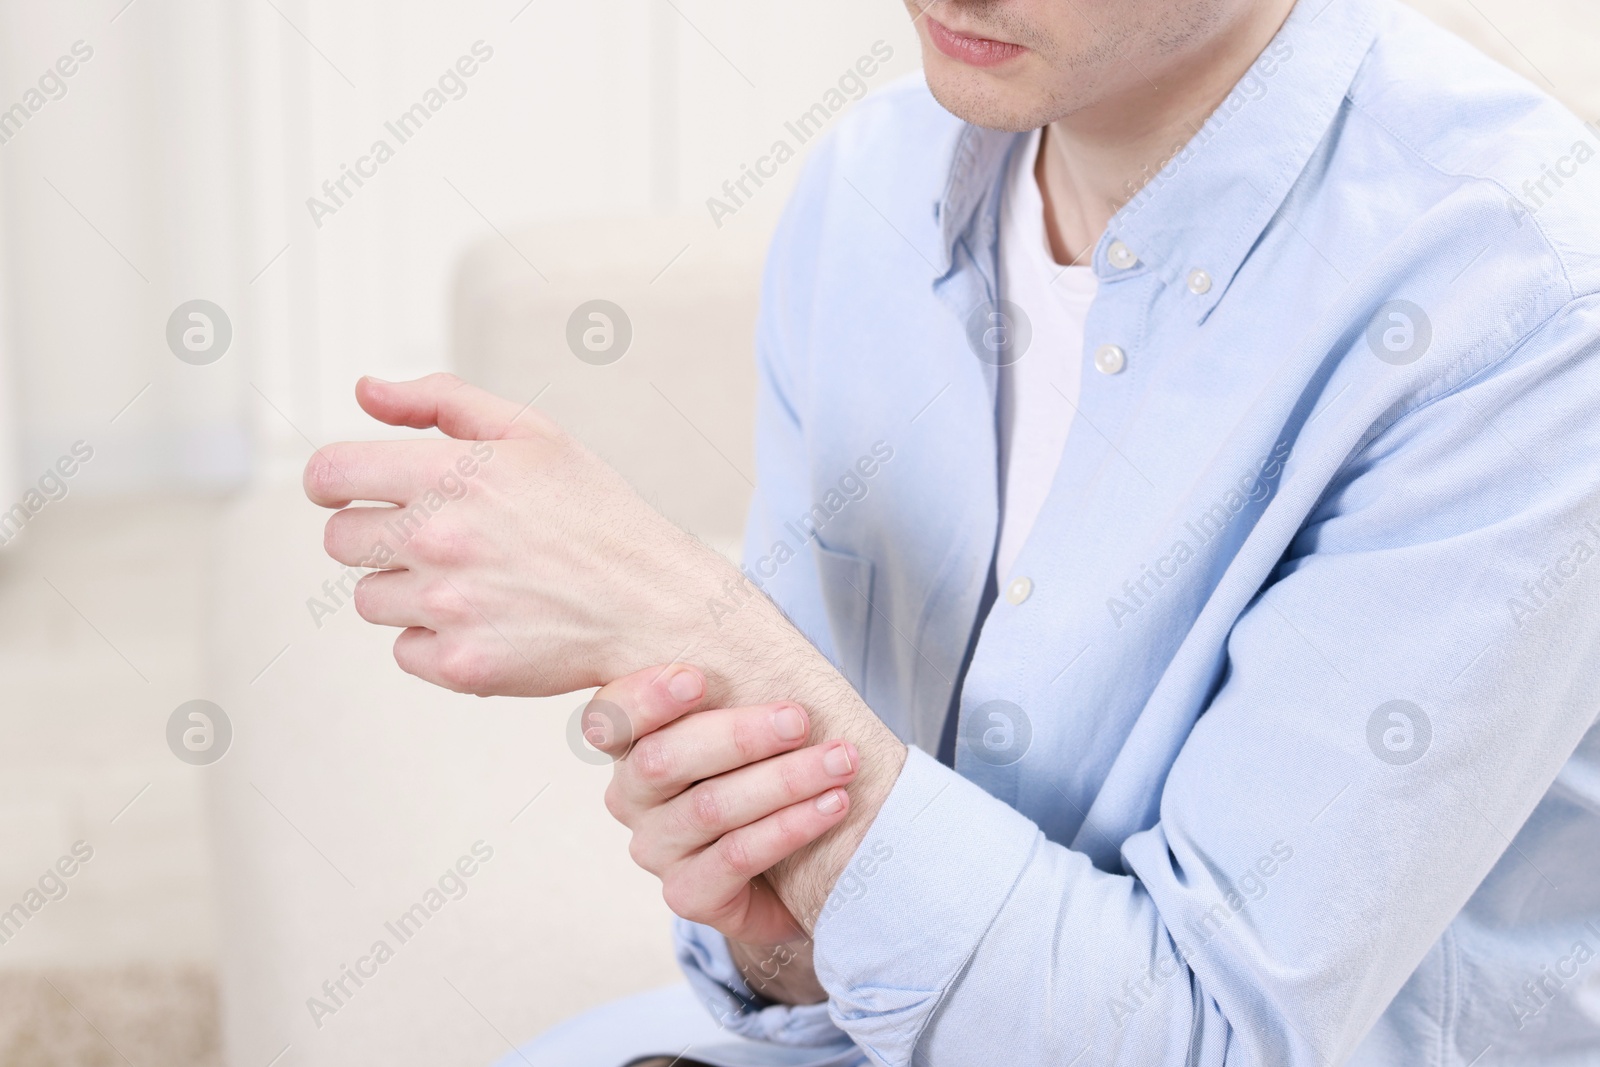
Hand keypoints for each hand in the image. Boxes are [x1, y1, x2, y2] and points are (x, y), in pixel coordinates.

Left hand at [310, 373, 907, 933]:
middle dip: (377, 537)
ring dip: (408, 591)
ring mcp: (448, 608)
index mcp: (452, 472)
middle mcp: (440, 539)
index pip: (327, 474)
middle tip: (438, 541)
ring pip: (370, 599)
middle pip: (341, 541)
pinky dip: (435, 641)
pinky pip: (404, 651)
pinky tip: (488, 621)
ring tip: (475, 582)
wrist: (659, 605)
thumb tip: (364, 390)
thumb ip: (439, 401)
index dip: (334, 482)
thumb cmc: (597, 514)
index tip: (355, 492)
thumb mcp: (532, 434)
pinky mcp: (461, 666)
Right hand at [586, 663, 858, 951]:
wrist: (794, 864)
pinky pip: (738, 856)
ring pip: (711, 808)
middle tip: (801, 718)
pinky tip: (832, 806)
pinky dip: (790, 827)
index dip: (648, 697)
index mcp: (633, 743)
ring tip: (840, 761)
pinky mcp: (687, 895)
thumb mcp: (750, 720)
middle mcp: (632, 798)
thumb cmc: (770, 770)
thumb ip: (735, 682)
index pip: (612, 717)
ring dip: (785, 780)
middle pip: (665, 761)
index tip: (697, 679)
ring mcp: (656, 849)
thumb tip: (747, 621)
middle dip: (741, 735)